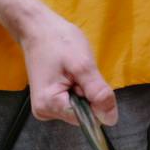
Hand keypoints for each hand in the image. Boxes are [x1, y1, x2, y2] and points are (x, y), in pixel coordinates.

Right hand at [18, 8, 117, 125]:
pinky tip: (71, 74)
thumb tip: (111, 120)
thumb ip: (98, 93)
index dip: (95, 100)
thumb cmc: (59, 42)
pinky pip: (75, 100)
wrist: (39, 29)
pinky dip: (79, 88)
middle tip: (79, 72)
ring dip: (84, 90)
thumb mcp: (84, 66)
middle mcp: (45, 112)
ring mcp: (46, 107)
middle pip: (83, 113)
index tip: (86, 79)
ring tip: (73, 71)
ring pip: (80, 107)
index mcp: (49, 105)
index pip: (87, 118)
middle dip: (89, 93)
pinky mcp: (50, 100)